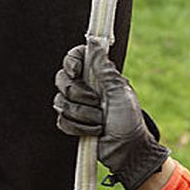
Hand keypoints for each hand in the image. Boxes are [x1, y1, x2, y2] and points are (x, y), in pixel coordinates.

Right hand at [52, 41, 169, 189]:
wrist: (127, 149)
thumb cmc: (128, 118)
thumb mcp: (118, 90)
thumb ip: (103, 67)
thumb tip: (94, 41)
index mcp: (97, 75)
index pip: (74, 58)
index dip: (70, 63)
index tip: (76, 73)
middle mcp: (85, 87)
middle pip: (62, 80)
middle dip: (78, 94)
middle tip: (97, 103)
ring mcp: (77, 105)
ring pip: (60, 103)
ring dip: (83, 115)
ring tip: (100, 121)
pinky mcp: (72, 123)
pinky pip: (61, 121)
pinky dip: (78, 128)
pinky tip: (94, 131)